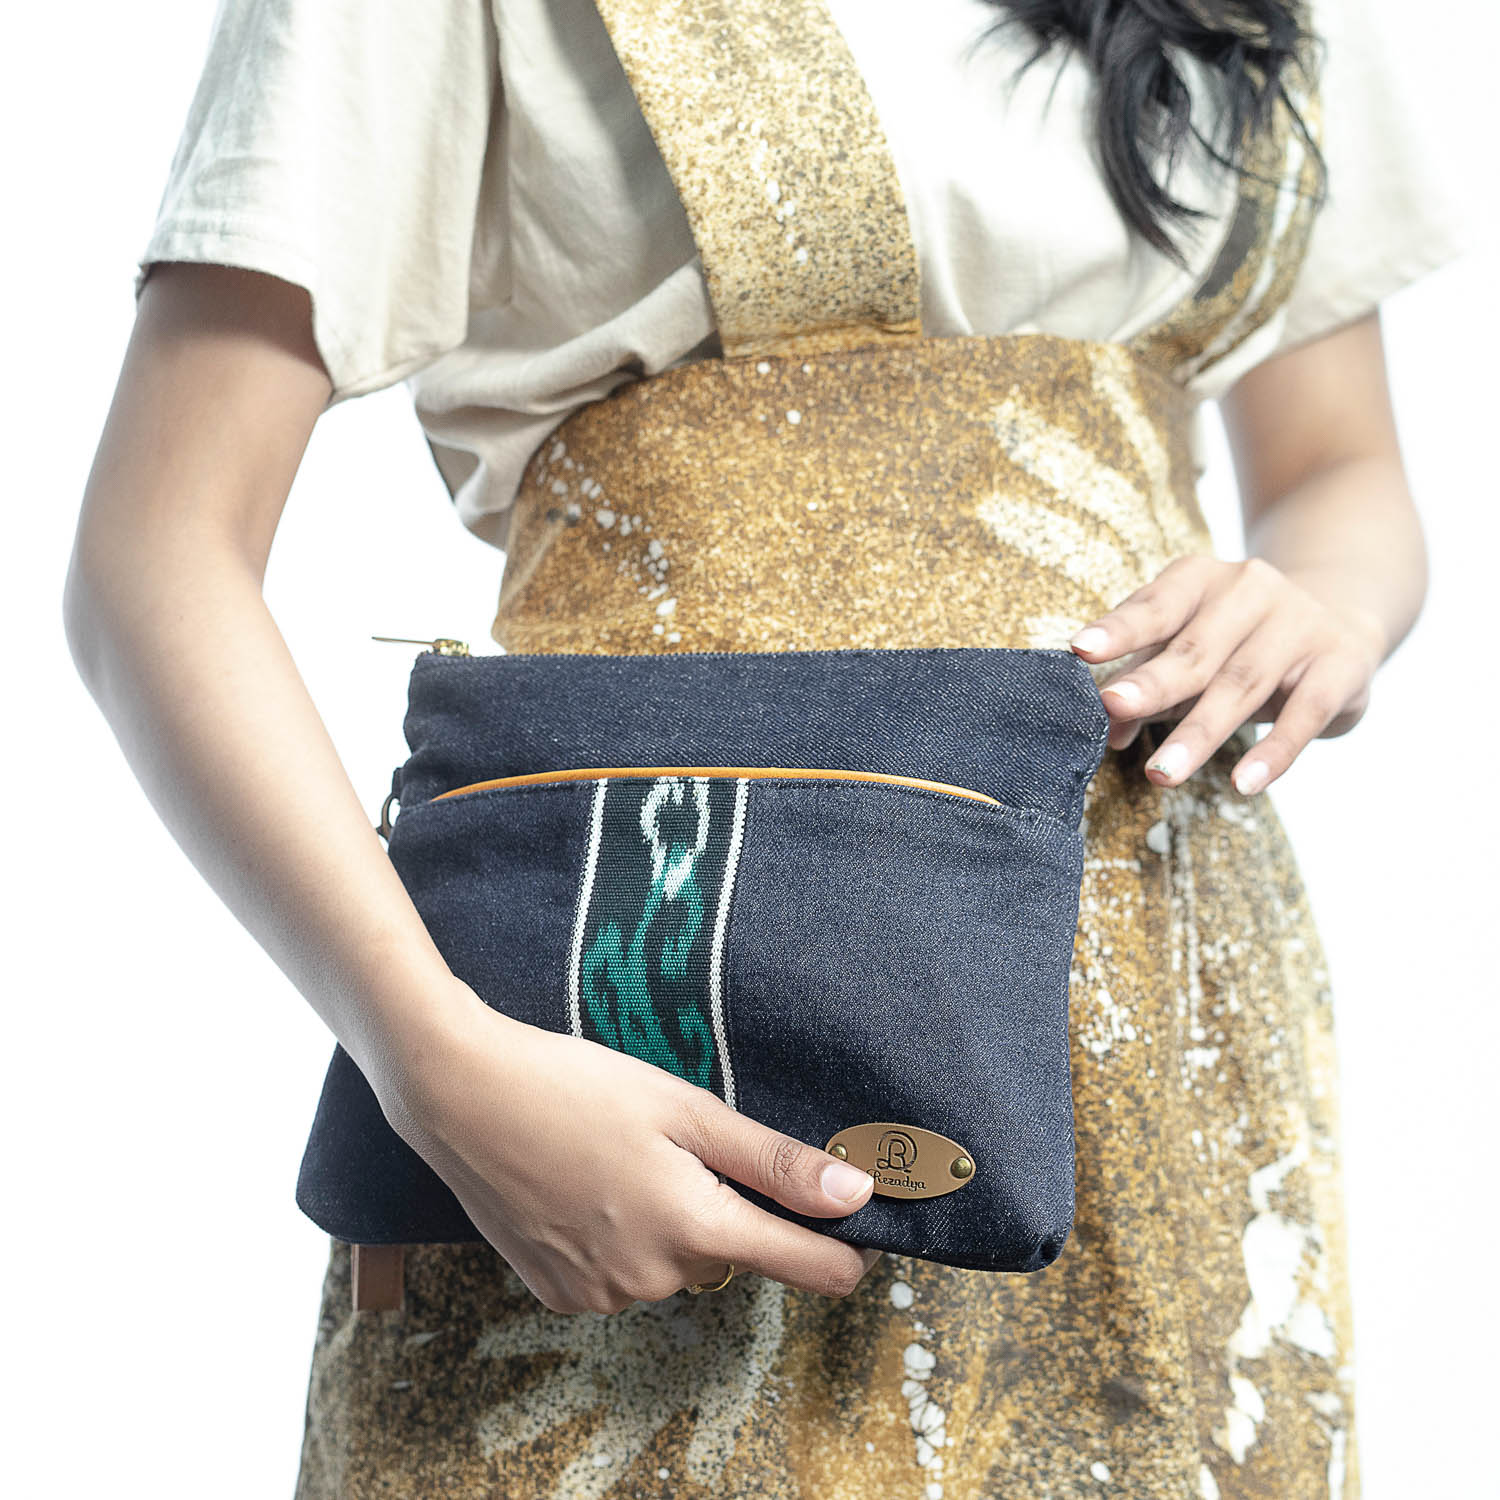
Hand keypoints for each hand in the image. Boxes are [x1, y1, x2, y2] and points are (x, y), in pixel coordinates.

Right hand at [373, 981, 882, 1314]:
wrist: (460, 1094)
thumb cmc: (576, 1086)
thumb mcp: (687, 1110)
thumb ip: (776, 1163)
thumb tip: (858, 1195)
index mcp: (695, 1230)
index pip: (806, 1267)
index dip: (840, 1248)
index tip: (854, 1226)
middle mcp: (652, 1280)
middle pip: (729, 1252)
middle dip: (722, 1206)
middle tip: (674, 1142)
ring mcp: (600, 1295)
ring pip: (673, 1261)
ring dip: (667, 1221)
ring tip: (617, 1156)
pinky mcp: (558, 1295)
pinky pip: (621, 1273)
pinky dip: (619, 1236)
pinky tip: (586, 1185)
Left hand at [1068, 555, 1386, 794]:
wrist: (1341, 620)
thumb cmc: (1236, 642)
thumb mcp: (1189, 651)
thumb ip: (1147, 683)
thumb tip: (1109, 730)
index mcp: (1203, 580)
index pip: (1157, 605)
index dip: (1120, 628)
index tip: (1080, 649)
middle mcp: (1253, 591)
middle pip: (1195, 649)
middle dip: (1152, 684)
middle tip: (1112, 709)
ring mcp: (1301, 624)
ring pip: (1242, 685)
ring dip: (1199, 733)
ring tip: (1161, 773)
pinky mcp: (1341, 664)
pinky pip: (1304, 714)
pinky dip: (1275, 752)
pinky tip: (1244, 784)